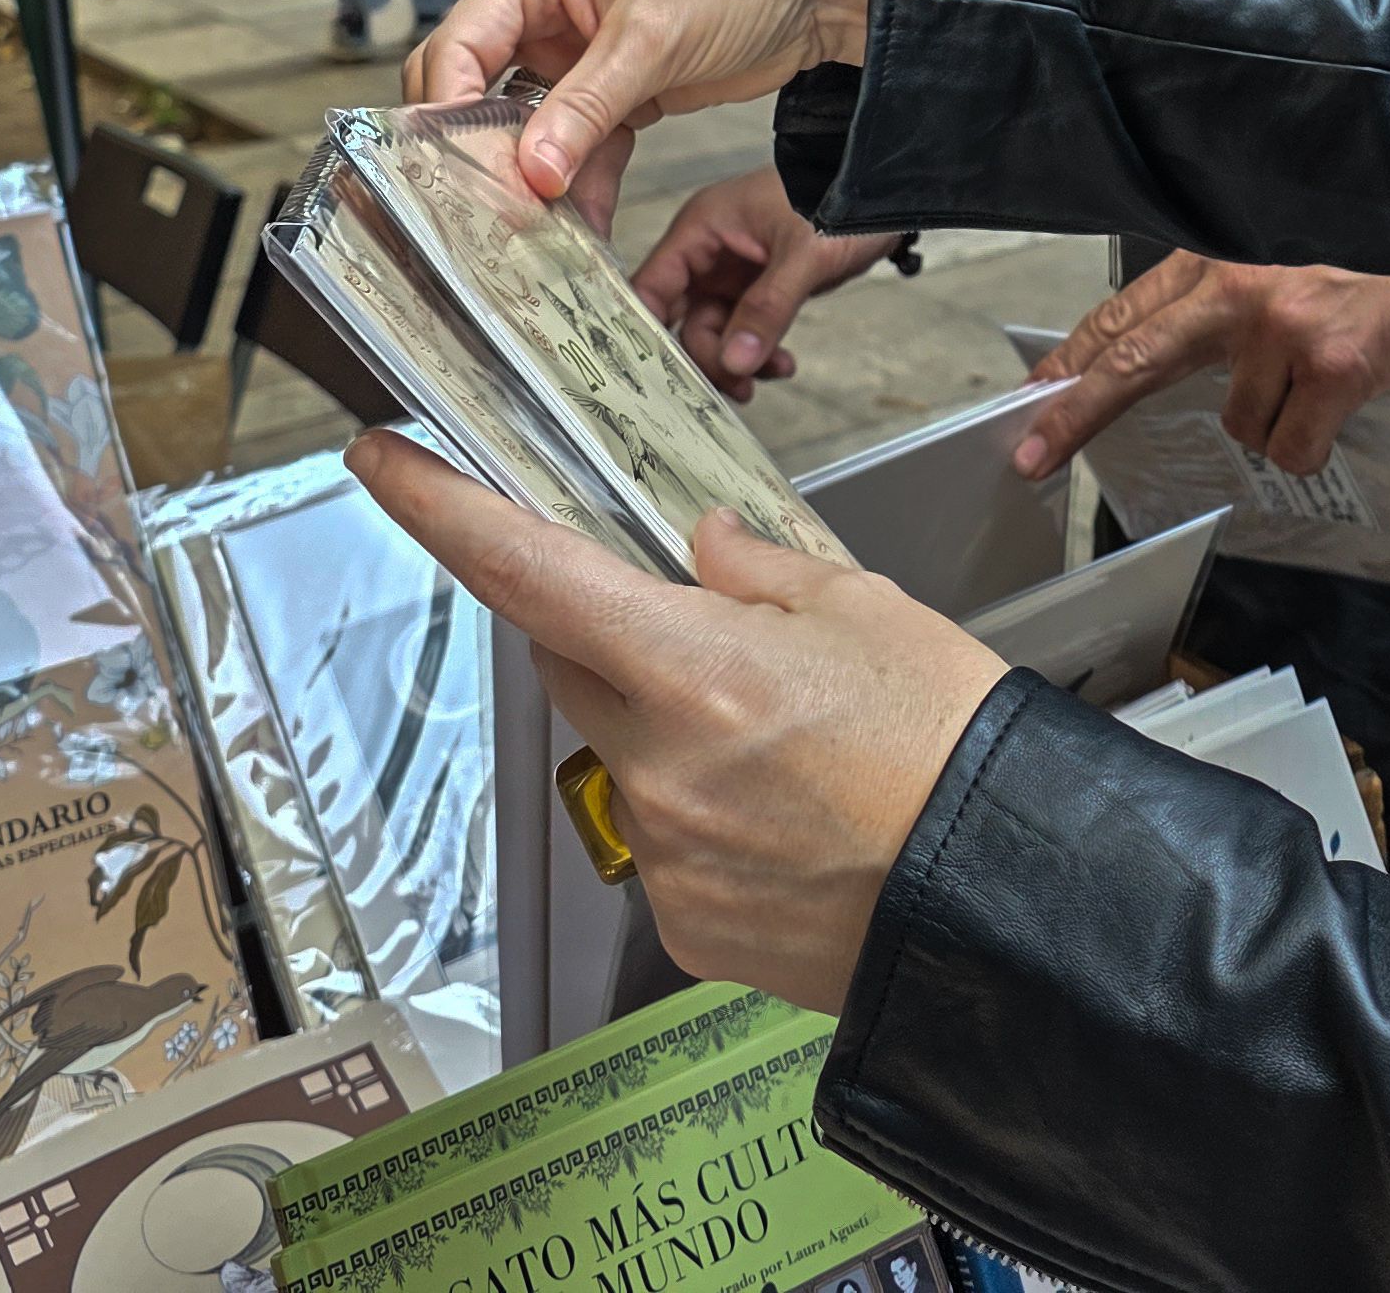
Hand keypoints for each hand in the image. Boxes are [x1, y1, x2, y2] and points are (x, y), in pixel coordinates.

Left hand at [351, 433, 1006, 1013]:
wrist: (1007, 900)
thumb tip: (697, 548)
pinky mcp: (687, 925)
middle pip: (575, 668)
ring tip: (791, 749)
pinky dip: (705, 818)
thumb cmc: (950, 745)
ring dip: (672, 734)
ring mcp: (664, 855)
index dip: (441, 510)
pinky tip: (792, 820)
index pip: (526, 571)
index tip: (382, 464)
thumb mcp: (865, 610)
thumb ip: (757, 571)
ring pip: (624, 759)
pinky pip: (664, 846)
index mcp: (690, 665)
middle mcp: (654, 764)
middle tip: (708, 634)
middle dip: (614, 636)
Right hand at [409, 0, 878, 211]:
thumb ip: (584, 109)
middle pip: (482, 91)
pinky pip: (583, 145)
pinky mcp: (623, 89)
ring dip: (536, 179)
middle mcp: (547, 8)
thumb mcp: (652, 39)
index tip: (452, 173)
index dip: (446, 110)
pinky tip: (587, 226)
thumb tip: (527, 174)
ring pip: (532, 128)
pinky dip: (584, 183)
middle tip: (491, 212)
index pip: (459, 44)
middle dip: (484, 152)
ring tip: (538, 233)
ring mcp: (583, 52)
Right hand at [630, 169, 905, 394]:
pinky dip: (760, 352)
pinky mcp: (760, 287)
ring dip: (738, 360)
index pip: (653, 283)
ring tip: (771, 372)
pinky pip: (745, 330)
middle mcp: (712, 250)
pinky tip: (782, 362)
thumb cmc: (839, 191)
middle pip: (683, 317)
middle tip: (735, 383)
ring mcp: (735, 271)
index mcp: (704, 226)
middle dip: (707, 355)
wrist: (884, 190)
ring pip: (715, 331)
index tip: (657, 374)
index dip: (648, 328)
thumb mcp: (803, 254)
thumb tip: (734, 359)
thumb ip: (767, 307)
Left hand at [1021, 257, 1389, 476]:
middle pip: (1134, 358)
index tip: (1029, 398)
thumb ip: (1224, 301)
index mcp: (1220, 253)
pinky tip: (1348, 396)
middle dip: (1076, 412)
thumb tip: (1154, 356)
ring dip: (1278, 418)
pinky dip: (1316, 440)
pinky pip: (1291, 448)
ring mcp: (1283, 326)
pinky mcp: (1331, 366)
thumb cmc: (1375, 253)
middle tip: (1034, 455)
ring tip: (1327, 371)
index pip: (1126, 310)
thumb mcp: (1285, 256)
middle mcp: (1239, 285)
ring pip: (1239, 424)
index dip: (1072, 358)